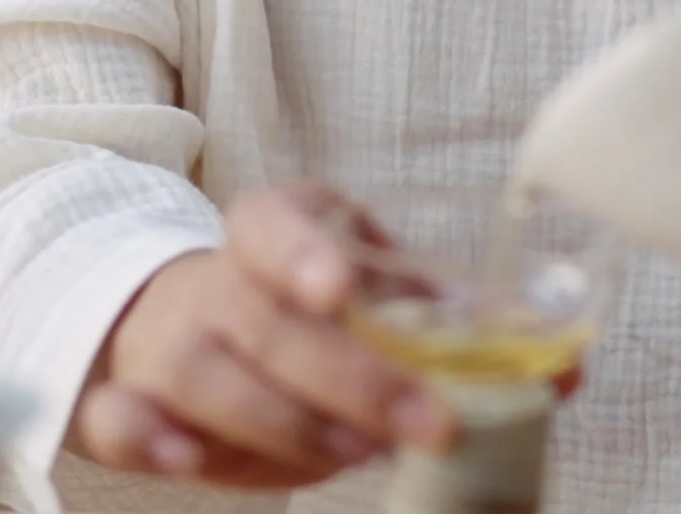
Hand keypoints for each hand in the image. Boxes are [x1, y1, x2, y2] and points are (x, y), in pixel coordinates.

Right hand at [72, 182, 454, 487]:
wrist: (182, 319)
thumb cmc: (296, 306)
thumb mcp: (370, 290)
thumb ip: (455, 324)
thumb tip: (564, 370)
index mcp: (271, 230)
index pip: (273, 223)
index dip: (303, 253)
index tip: (338, 289)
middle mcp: (212, 282)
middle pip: (267, 322)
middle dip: (351, 378)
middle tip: (428, 422)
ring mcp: (163, 344)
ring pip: (205, 376)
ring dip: (285, 422)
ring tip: (355, 451)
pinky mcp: (128, 403)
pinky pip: (116, 418)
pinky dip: (145, 436)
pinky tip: (187, 457)